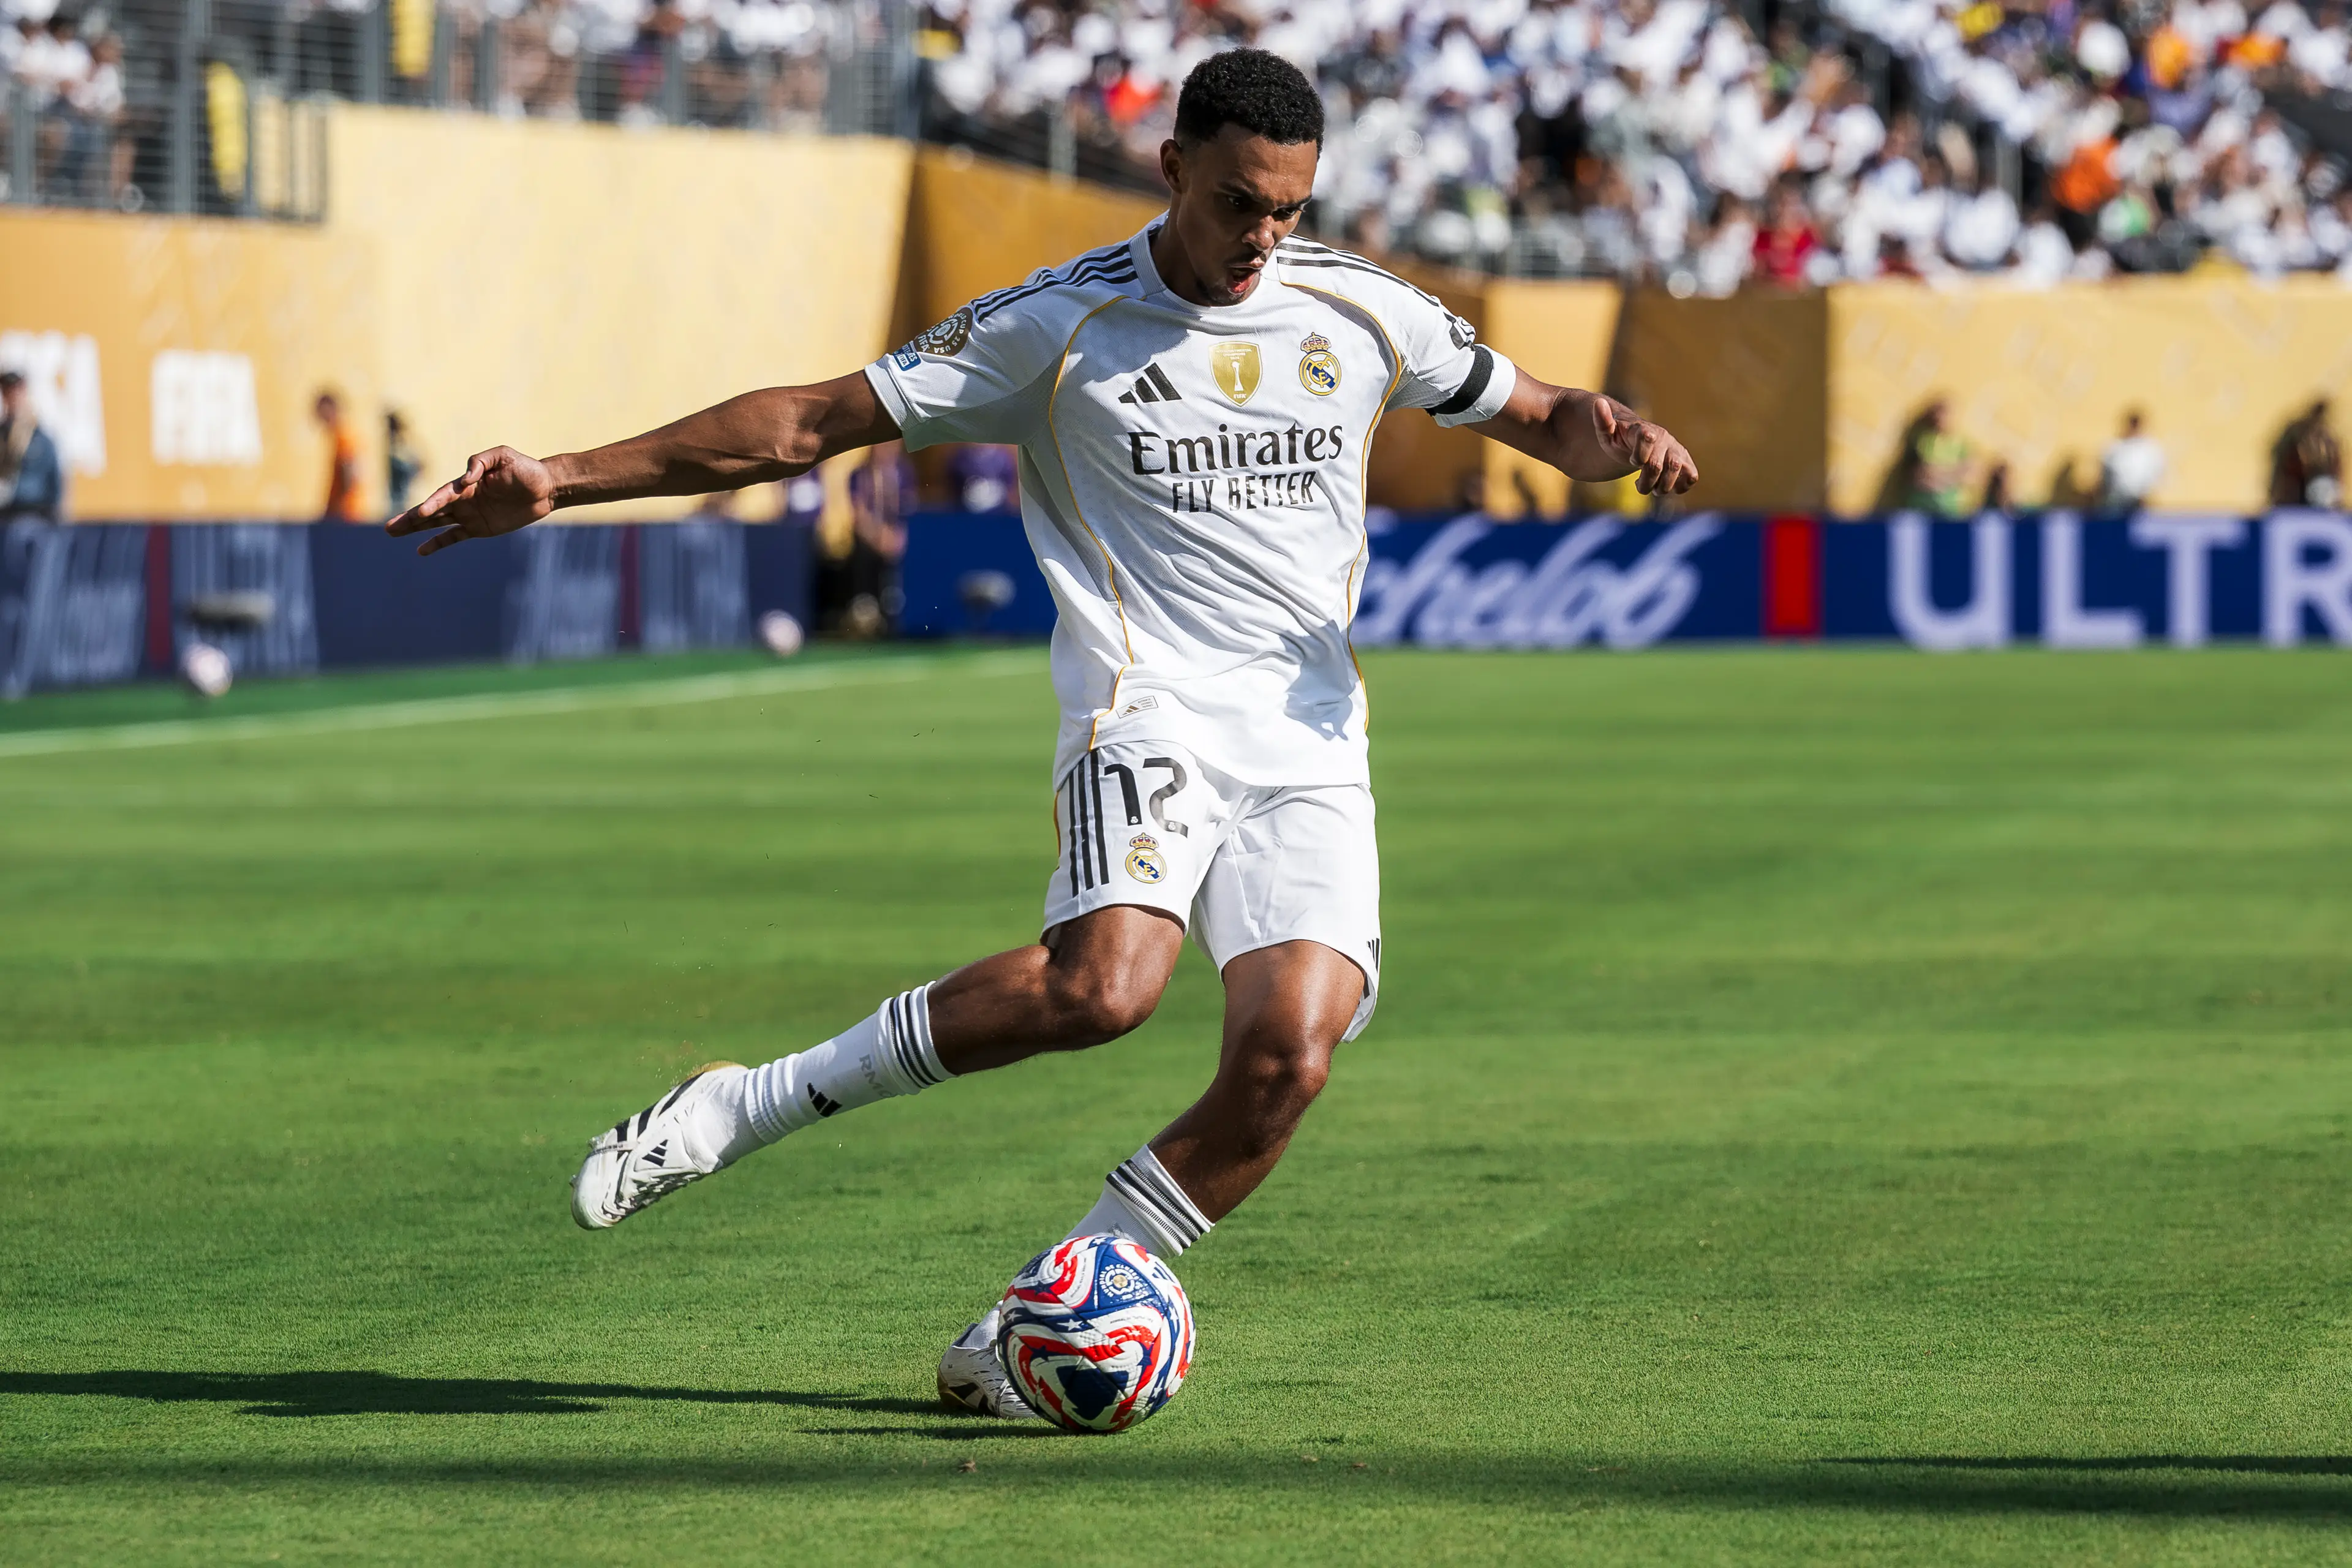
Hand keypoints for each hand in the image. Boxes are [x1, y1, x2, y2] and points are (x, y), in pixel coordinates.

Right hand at [385, 446, 557, 555]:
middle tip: (388, 528)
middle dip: (410, 519)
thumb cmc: (525, 469)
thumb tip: (466, 478)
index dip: (433, 503)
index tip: (423, 513)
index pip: (444, 494)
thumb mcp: (504, 457)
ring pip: (436, 523)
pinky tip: (421, 550)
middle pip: (432, 510)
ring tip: (392, 532)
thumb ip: (481, 462)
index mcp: (466, 483)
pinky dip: (438, 543)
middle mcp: (463, 499)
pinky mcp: (479, 528)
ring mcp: (469, 514)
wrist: (546, 488)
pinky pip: (454, 537)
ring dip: (415, 529)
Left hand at [1592, 399, 1698, 496]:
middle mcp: (1664, 438)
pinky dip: (1681, 487)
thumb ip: (1602, 421)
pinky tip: (1668, 486)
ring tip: (1653, 488)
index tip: (1633, 461)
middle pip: (1659, 465)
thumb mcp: (1607, 433)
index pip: (1646, 438)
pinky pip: (1691, 476)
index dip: (1639, 456)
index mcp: (1644, 430)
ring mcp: (1676, 450)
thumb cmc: (1620, 439)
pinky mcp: (1685, 462)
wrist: (1637, 444)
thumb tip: (1598, 402)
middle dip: (1647, 481)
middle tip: (1639, 485)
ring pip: (1677, 470)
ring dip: (1663, 487)